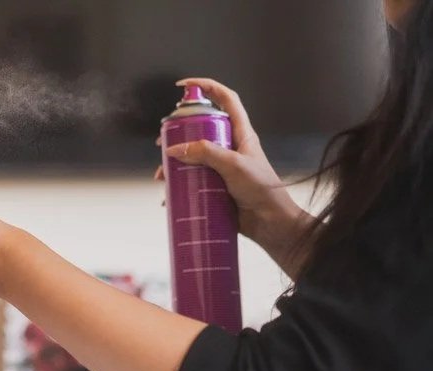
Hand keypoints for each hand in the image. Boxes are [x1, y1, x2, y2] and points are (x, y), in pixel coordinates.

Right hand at [155, 78, 300, 242]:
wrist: (270, 223)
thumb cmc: (262, 189)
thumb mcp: (234, 165)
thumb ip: (206, 153)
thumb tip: (177, 149)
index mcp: (240, 134)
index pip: (226, 99)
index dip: (207, 87)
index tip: (185, 86)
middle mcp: (230, 147)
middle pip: (201, 129)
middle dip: (179, 133)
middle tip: (163, 140)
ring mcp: (221, 167)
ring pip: (192, 157)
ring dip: (174, 165)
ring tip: (162, 175)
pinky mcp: (215, 186)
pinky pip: (192, 181)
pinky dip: (178, 187)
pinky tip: (169, 196)